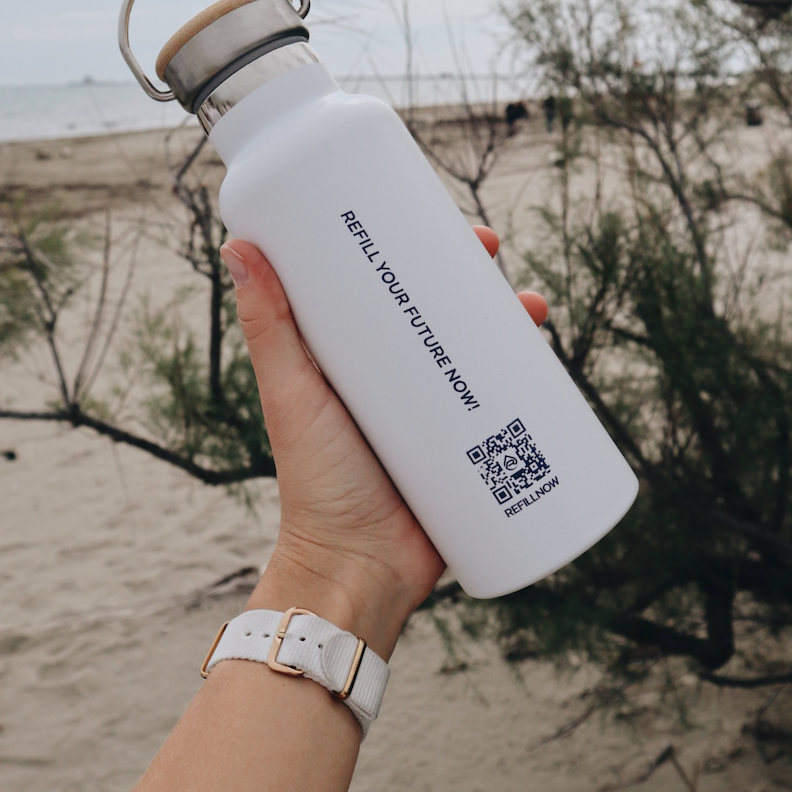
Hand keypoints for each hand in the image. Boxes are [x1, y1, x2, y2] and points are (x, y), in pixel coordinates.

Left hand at [220, 227, 546, 657]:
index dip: (418, 247)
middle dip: (474, 276)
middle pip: (443, 310)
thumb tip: (239, 246)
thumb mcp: (292, 394)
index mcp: (357, 358)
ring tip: (532, 307)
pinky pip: (509, 409)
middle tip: (490, 250)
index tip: (437, 219)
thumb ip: (269, 328)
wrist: (360, 571)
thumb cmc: (314, 485)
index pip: (391, 287)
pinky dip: (534, 385)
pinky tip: (553, 365)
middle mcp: (399, 379)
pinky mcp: (470, 451)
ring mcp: (438, 414)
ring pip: (482, 352)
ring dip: (512, 321)